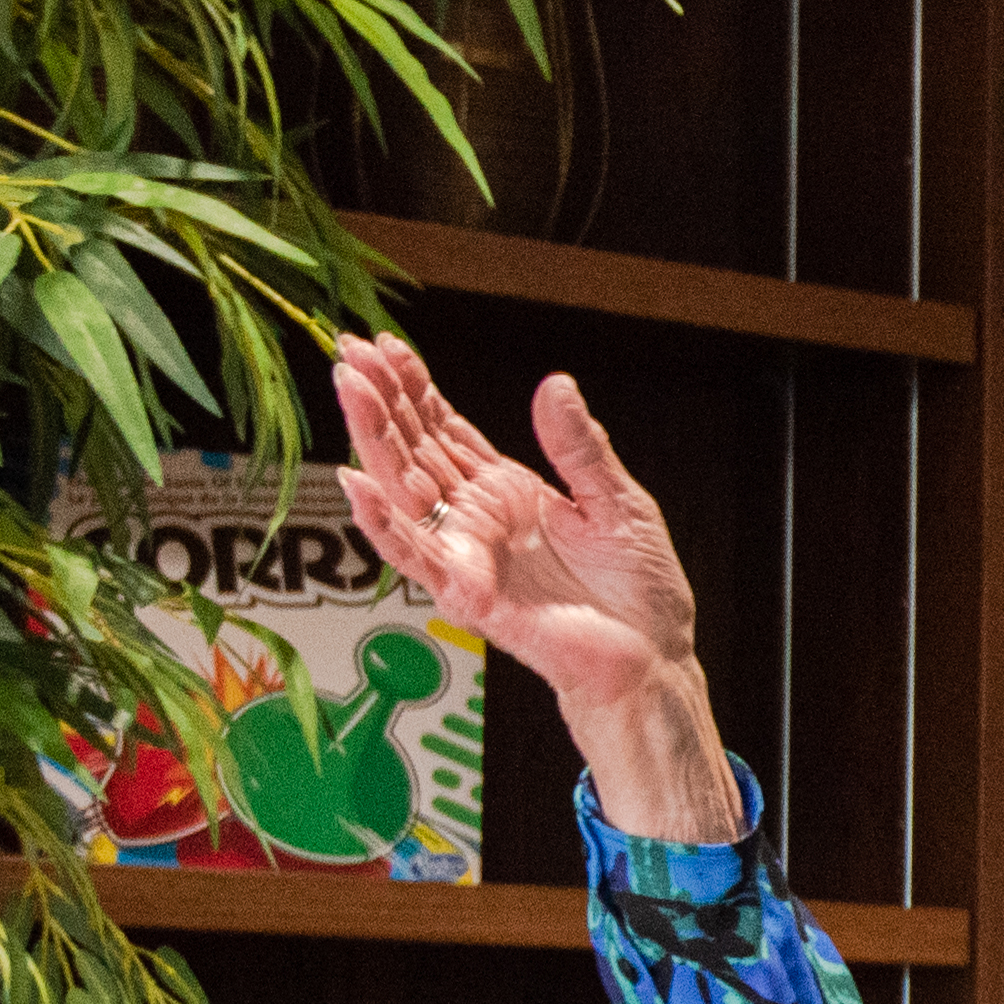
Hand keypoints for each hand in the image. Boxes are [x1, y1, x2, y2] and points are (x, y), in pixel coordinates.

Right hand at [331, 335, 733, 837]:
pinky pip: (416, 556)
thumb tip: (557, 385)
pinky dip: (384, 522)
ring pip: (404, 491)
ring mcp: (469, 555)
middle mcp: (478, 519)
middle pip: (414, 451)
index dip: (415, 389)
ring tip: (350, 390)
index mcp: (507, 492)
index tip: (384, 345)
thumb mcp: (617, 501)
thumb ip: (579, 447)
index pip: (446, 430)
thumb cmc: (638, 592)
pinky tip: (358, 484)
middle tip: (350, 351)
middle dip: (381, 401)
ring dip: (373, 441)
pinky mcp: (470, 593)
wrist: (653, 657)